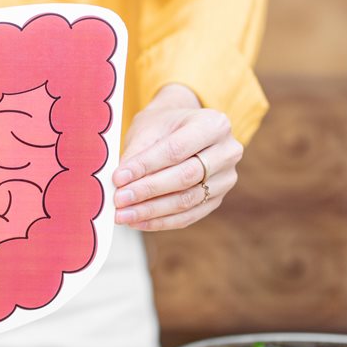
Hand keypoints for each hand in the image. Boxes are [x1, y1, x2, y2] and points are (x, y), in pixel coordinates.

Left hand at [112, 84, 242, 230]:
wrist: (183, 130)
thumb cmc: (164, 126)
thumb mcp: (148, 127)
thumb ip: (136, 153)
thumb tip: (120, 183)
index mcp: (213, 124)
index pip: (176, 149)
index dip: (145, 166)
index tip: (119, 178)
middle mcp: (227, 151)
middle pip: (185, 177)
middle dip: (147, 191)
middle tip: (119, 199)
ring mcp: (225, 178)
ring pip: (187, 200)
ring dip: (151, 211)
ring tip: (123, 214)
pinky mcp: (217, 199)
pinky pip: (188, 216)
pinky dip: (160, 221)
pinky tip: (137, 222)